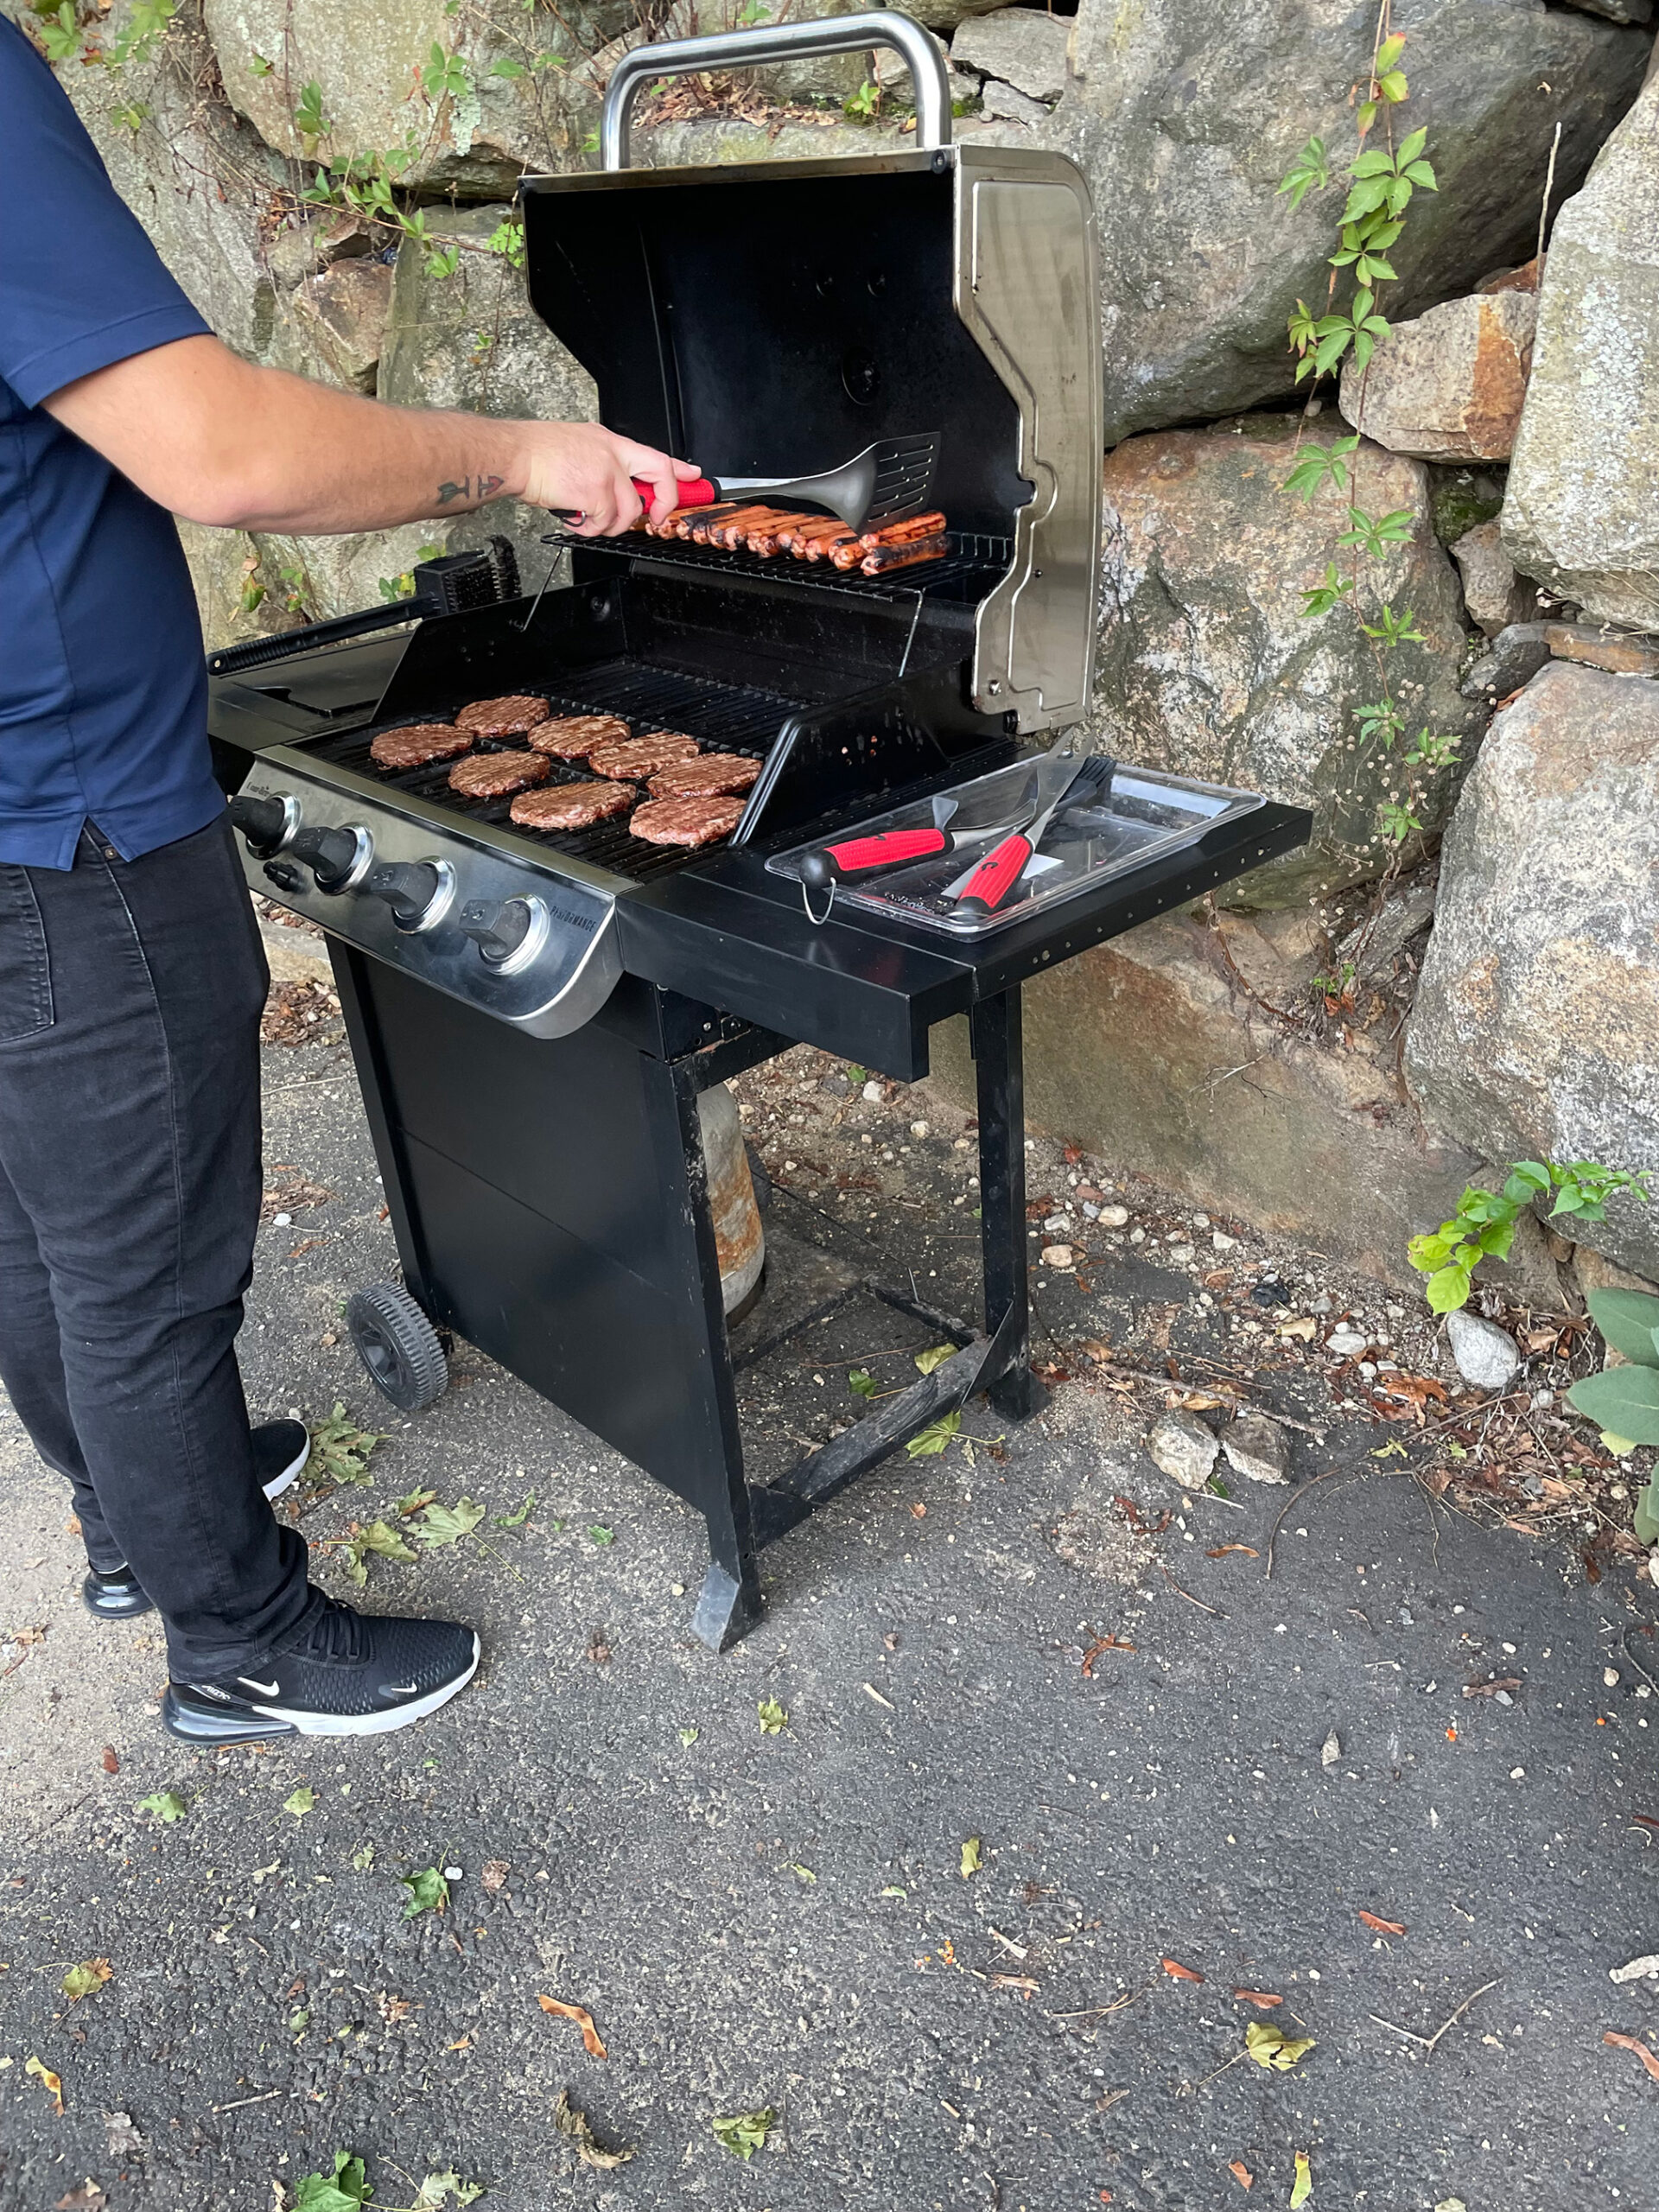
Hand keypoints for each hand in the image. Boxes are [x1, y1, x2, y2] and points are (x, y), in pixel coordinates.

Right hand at [514, 421, 699, 535]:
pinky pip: (604, 523)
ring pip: (627, 513)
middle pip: (659, 476)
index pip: (654, 454)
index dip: (678, 468)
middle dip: (664, 502)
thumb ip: (602, 463)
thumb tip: (614, 488)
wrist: (514, 455)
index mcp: (609, 441)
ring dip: (608, 525)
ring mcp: (607, 472)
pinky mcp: (597, 492)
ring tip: (586, 518)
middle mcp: (613, 453)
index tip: (692, 476)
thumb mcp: (577, 445)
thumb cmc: (535, 453)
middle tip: (653, 518)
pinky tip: (573, 517)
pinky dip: (588, 529)